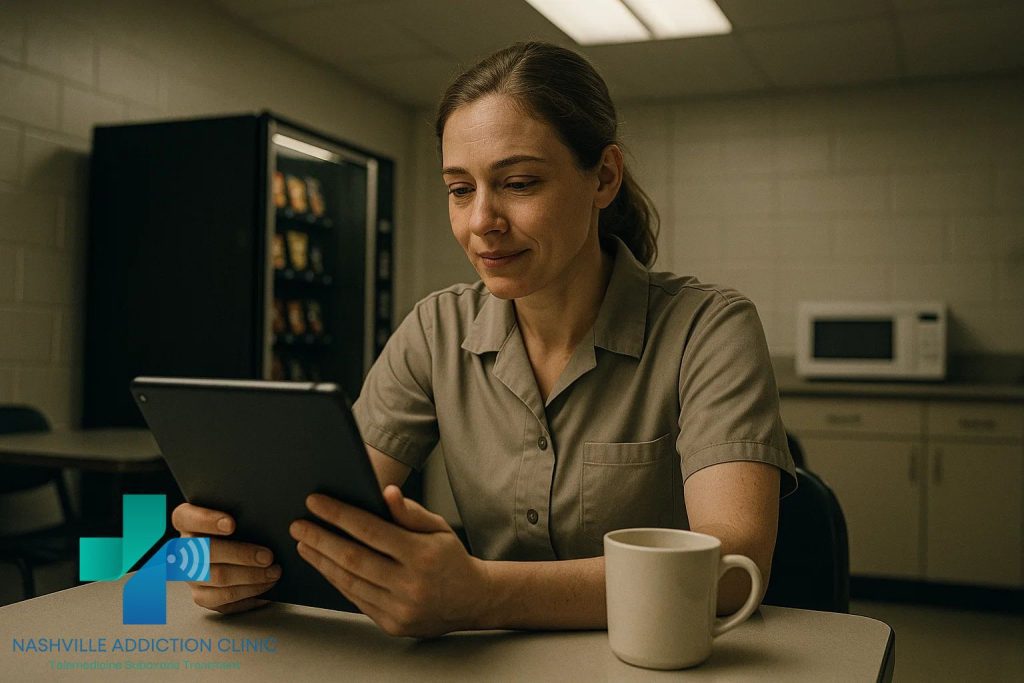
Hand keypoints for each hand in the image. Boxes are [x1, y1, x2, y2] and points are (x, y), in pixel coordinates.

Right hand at [171, 503, 281, 613]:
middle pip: (206, 552)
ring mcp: (189, 575)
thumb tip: (267, 518)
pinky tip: (266, 587)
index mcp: (186, 522)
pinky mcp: (201, 596)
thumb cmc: (237, 527)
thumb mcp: (235, 513)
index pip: (186, 517)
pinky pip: (224, 600)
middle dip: (241, 555)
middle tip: (267, 557)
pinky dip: (249, 594)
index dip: (207, 520)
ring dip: (250, 577)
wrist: (232, 549)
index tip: (232, 524)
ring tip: (273, 572)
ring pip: (216, 578)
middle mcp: (182, 550)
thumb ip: (241, 512)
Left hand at [289, 485, 489, 637]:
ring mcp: (400, 608)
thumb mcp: (438, 527)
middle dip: (320, 539)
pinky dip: (337, 580)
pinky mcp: (392, 625)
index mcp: (422, 555)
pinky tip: (325, 565)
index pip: (371, 530)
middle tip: (298, 524)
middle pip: (354, 558)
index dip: (340, 515)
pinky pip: (356, 600)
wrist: (472, 600)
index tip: (316, 503)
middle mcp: (410, 584)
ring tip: (304, 544)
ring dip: (322, 561)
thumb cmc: (451, 558)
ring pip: (350, 582)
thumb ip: (410, 512)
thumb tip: (386, 492)